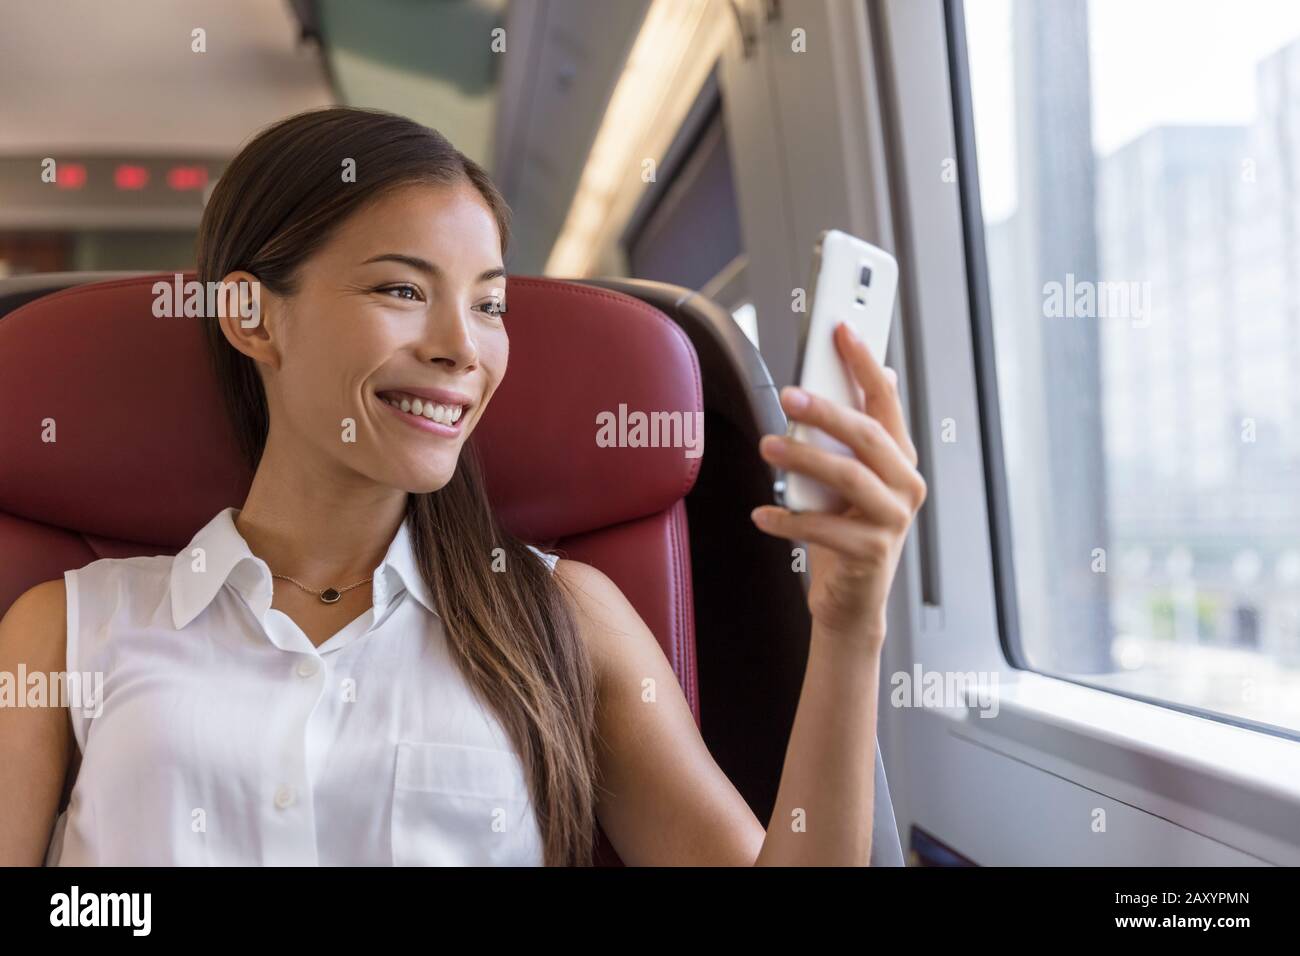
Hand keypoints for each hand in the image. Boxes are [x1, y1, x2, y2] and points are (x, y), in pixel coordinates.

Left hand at [752, 321, 926, 650]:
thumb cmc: (844, 532)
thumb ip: (847, 436)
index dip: (864, 362)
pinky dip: (788, 520)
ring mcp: (893, 521)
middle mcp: (905, 486)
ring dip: (804, 458)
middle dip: (828, 409)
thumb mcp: (845, 480)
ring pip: (849, 476)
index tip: (841, 328)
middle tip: (790, 394)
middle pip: (868, 436)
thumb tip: (848, 378)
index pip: (885, 401)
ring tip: (768, 446)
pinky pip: (823, 529)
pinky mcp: (872, 554)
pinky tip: (761, 515)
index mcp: (900, 459)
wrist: (851, 602)